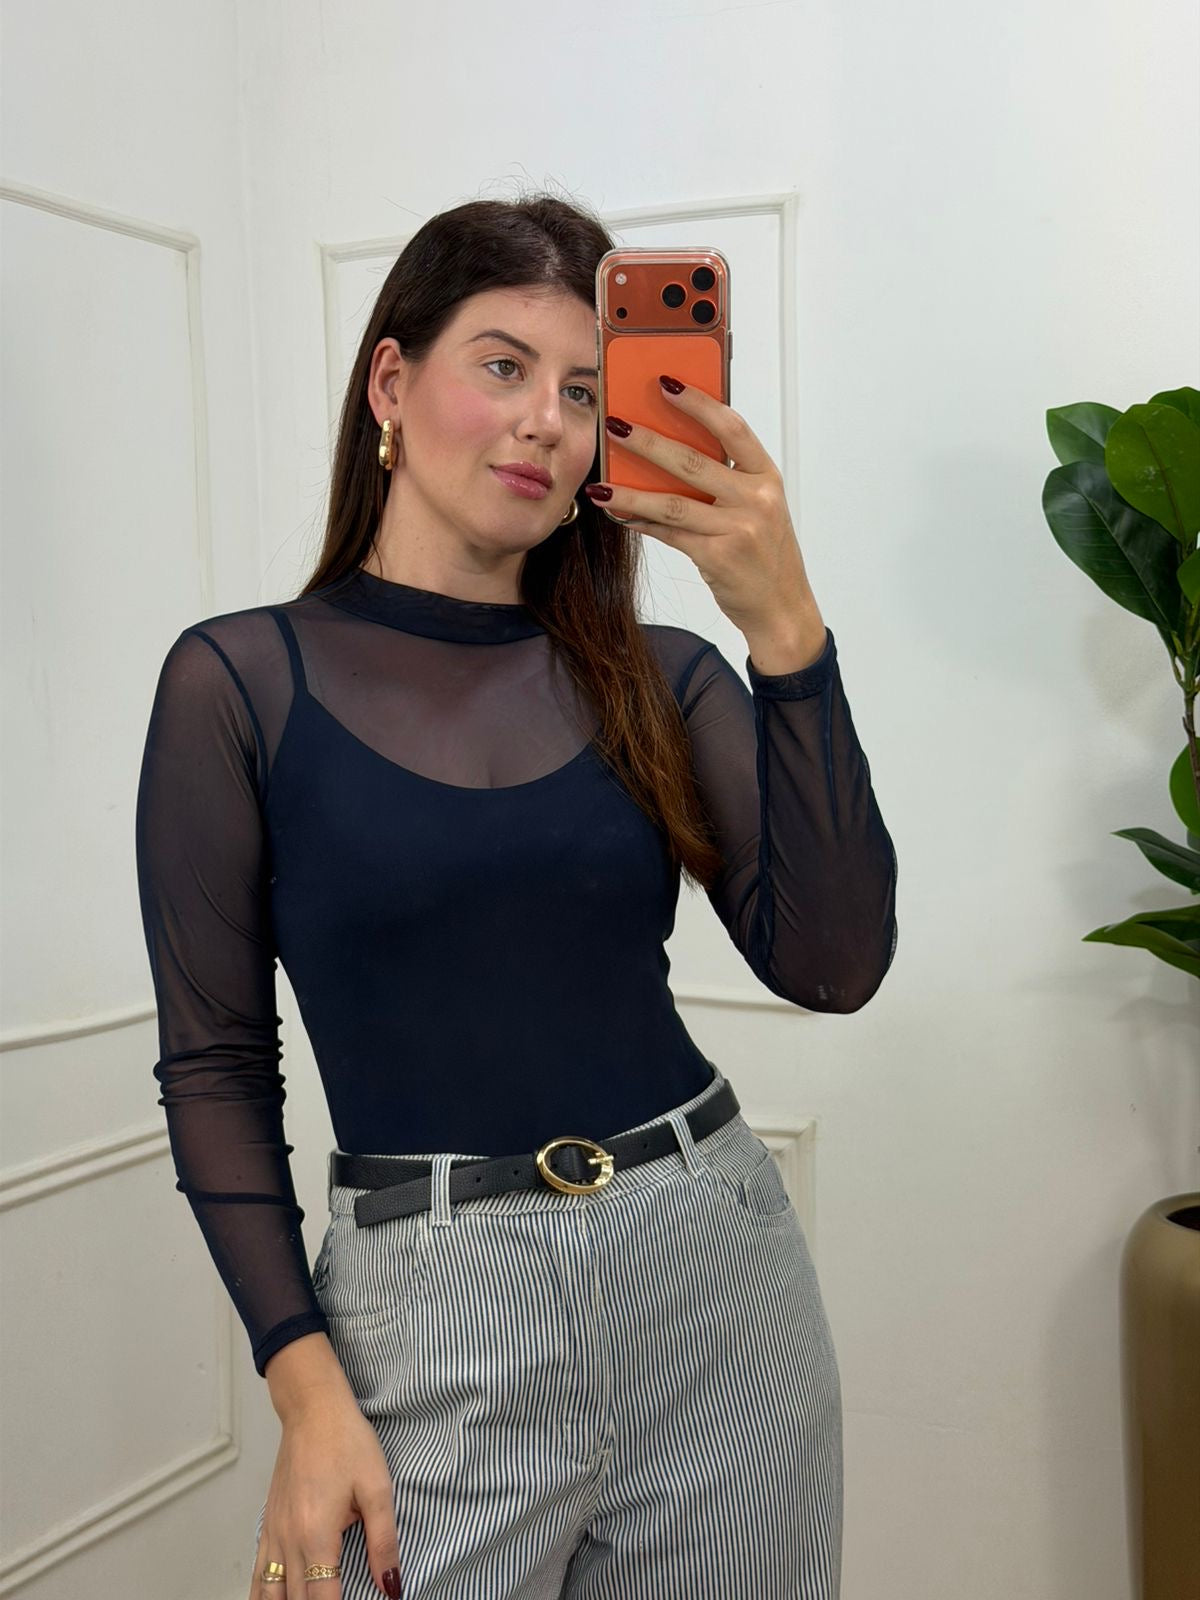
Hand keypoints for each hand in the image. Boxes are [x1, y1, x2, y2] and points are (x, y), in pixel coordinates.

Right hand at [249, 1390, 402, 1599]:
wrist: (312, 1409)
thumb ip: (383, 1542)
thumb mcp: (377, 1488)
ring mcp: (273, 1534)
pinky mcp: (268, 1524)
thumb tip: (391, 1587)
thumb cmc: (347, 1442)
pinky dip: (263, 1596)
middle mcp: (289, 1541)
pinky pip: (258, 1573)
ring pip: (269, 1595)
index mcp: (317, 1534)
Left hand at [586, 376, 813, 636]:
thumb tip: (667, 453)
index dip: (698, 403)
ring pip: (672, 503)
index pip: (731, 428)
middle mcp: (756, 499)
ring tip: (600, 483)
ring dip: (630, 492)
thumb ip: (724, 481)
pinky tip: (620, 515)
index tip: (666, 384)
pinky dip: (642, 523)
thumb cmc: (765, 554)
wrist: (782, 607)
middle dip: (647, 442)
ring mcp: (738, 529)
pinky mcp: (718, 557)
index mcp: (766, 476)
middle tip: (615, 426)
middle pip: (692, 462)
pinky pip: (670, 534)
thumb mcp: (756, 508)